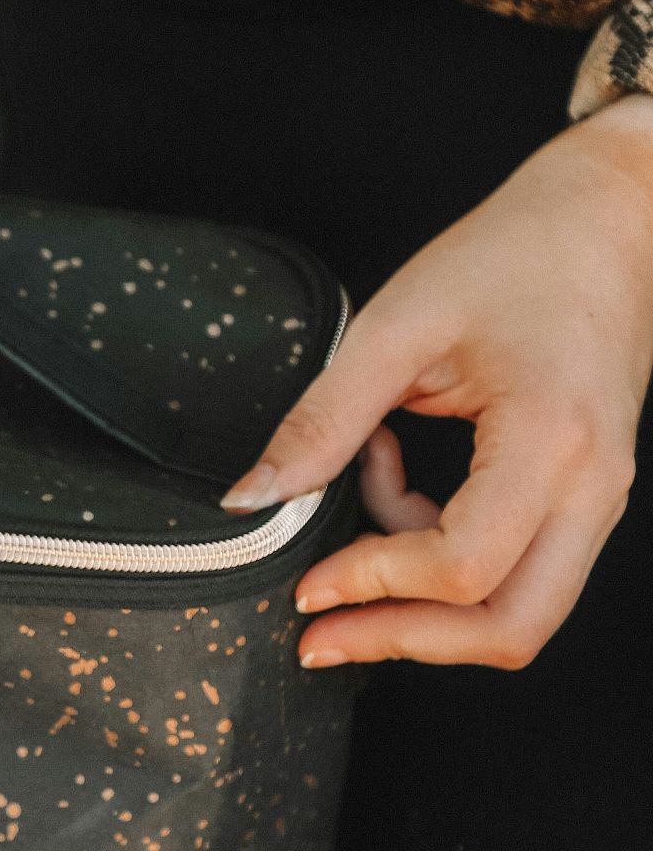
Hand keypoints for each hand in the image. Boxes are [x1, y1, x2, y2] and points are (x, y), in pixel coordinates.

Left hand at [221, 96, 652, 668]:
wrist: (607, 221)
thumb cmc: (512, 256)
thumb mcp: (393, 329)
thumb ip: (320, 421)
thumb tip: (251, 500)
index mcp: (551, 441)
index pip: (464, 567)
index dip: (374, 587)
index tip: (305, 586)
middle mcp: (593, 487)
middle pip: (511, 625)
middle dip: (405, 639)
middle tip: (319, 634)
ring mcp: (599, 498)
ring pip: (518, 609)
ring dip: (422, 596)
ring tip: (354, 514)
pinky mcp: (583, 495)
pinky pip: (516, 565)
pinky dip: (441, 551)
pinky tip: (391, 477)